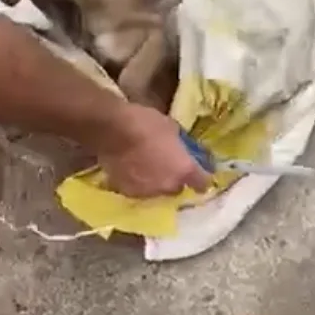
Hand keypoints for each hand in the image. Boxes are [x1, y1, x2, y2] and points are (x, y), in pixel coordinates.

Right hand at [96, 104, 211, 197]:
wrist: (111, 129)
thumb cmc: (145, 122)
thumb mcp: (171, 127)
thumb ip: (178, 144)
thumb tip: (178, 149)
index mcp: (184, 169)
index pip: (202, 183)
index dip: (201, 178)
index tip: (198, 173)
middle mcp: (169, 186)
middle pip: (177, 189)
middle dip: (174, 180)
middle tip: (167, 167)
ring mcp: (146, 192)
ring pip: (156, 191)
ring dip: (155, 183)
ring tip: (146, 169)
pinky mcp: (126, 192)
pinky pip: (136, 189)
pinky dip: (136, 183)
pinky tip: (130, 172)